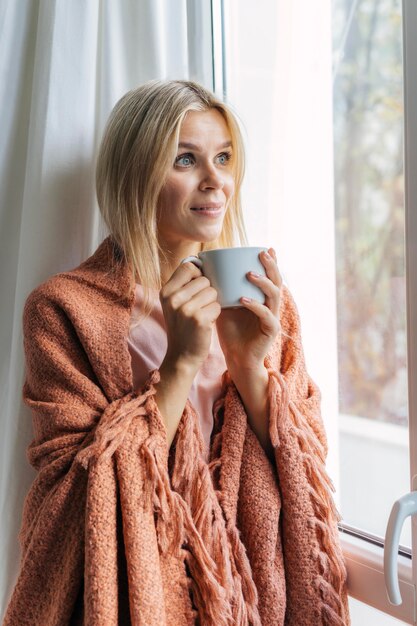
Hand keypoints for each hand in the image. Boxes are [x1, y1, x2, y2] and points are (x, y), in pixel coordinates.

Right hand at [159, 262, 221, 371]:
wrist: (182, 355)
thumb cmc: (183, 326)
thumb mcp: (175, 303)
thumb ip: (184, 283)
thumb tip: (201, 260)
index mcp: (165, 291)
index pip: (189, 267)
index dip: (198, 275)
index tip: (197, 288)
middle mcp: (173, 298)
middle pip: (204, 280)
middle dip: (207, 292)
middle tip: (199, 308)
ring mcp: (185, 309)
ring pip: (213, 292)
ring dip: (212, 304)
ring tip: (202, 315)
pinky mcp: (199, 319)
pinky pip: (217, 306)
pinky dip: (215, 314)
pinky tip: (206, 323)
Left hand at [215, 248, 281, 370]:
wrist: (237, 357)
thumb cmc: (231, 331)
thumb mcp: (225, 305)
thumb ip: (223, 289)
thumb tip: (207, 270)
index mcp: (263, 298)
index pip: (270, 276)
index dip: (271, 262)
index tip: (264, 248)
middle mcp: (271, 305)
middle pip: (277, 282)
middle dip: (271, 266)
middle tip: (261, 254)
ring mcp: (273, 317)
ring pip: (274, 296)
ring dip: (262, 283)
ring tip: (250, 274)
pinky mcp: (271, 330)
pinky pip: (266, 315)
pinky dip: (255, 306)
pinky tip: (243, 299)